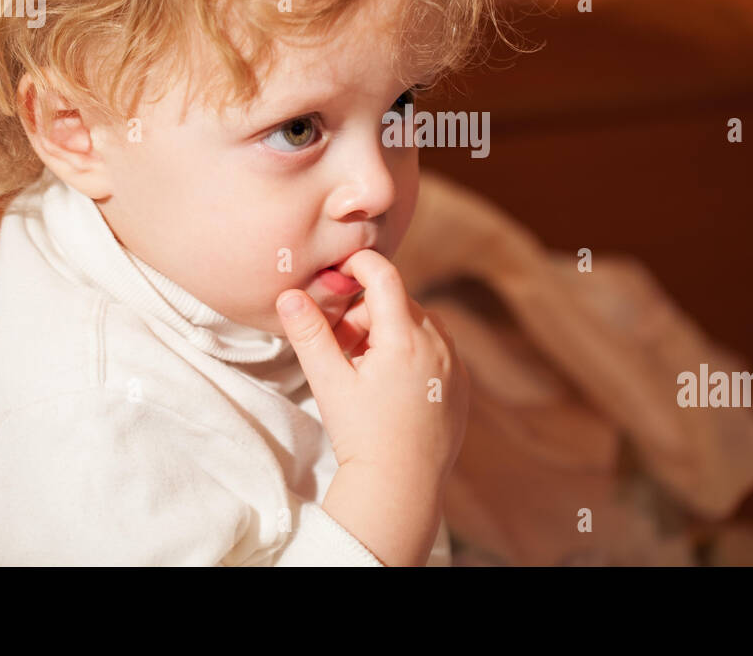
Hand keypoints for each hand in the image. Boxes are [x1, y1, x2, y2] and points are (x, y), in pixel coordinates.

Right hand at [276, 249, 468, 483]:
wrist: (401, 488)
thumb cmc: (361, 436)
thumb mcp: (329, 382)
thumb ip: (310, 333)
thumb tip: (289, 294)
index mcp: (404, 338)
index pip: (385, 276)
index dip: (361, 264)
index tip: (341, 270)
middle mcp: (438, 345)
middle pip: (399, 301)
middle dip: (367, 312)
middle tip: (341, 343)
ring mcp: (455, 365)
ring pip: (420, 323)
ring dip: (391, 330)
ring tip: (365, 367)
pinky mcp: (463, 385)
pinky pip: (439, 349)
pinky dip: (414, 351)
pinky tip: (391, 384)